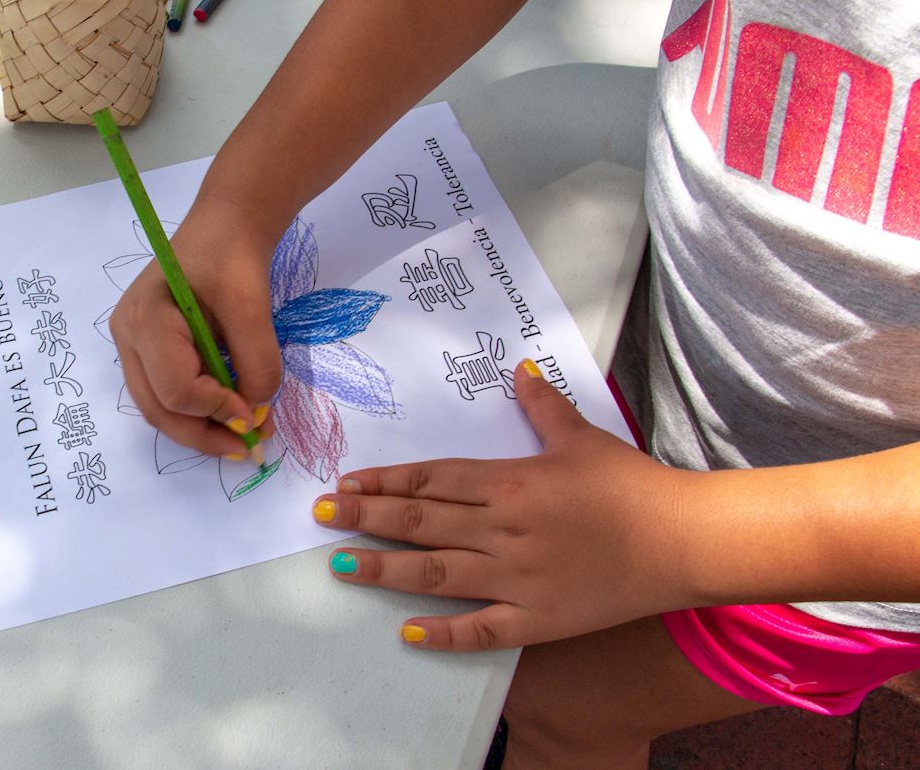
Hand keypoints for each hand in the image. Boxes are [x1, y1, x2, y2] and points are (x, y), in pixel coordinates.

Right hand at [110, 191, 281, 456]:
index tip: (257, 414)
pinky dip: (199, 411)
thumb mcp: (253, 306)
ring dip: (202, 428)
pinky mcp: (148, 352)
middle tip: (249, 448)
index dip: (217, 409)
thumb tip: (256, 413)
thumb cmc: (233, 257)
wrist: (226, 228)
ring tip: (244, 436)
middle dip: (204, 434)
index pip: (176, 387)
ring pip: (160, 408)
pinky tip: (230, 412)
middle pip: (158, 408)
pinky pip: (168, 393)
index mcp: (145, 318)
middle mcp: (128, 337)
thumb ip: (257, 363)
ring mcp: (133, 346)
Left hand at [311, 360, 698, 650]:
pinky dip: (443, 633)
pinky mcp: (537, 619)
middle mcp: (503, 529)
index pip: (432, 480)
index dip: (385, 482)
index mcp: (510, 482)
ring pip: (435, 573)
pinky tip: (406, 632)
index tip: (345, 482)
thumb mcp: (582, 437)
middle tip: (319, 515)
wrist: (682, 540)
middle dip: (364, 517)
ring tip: (339, 564)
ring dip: (383, 569)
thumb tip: (520, 369)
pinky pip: (481, 629)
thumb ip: (543, 406)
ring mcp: (517, 577)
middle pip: (420, 522)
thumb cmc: (632, 485)